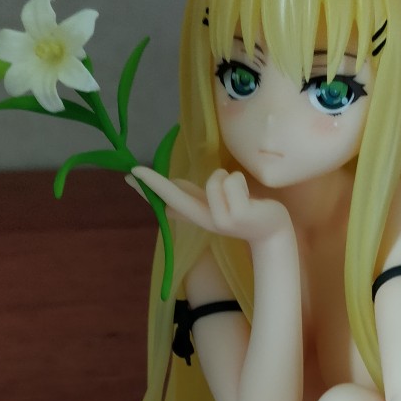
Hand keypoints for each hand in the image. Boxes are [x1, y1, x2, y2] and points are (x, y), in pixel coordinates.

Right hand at [130, 167, 290, 245]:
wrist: (271, 231)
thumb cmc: (244, 212)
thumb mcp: (215, 205)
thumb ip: (192, 197)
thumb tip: (169, 195)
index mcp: (199, 214)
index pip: (169, 199)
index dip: (150, 187)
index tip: (130, 174)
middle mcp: (205, 219)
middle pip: (176, 197)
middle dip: (156, 183)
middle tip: (135, 170)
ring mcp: (221, 219)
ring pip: (214, 180)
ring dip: (228, 178)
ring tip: (239, 193)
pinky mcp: (238, 215)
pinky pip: (231, 181)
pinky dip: (240, 182)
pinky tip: (249, 198)